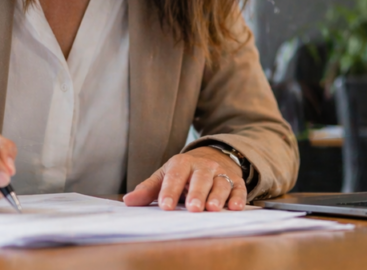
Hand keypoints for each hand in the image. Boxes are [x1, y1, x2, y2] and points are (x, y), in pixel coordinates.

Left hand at [123, 147, 246, 211]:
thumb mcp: (164, 176)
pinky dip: (238, 197)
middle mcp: (203, 167)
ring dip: (217, 196)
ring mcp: (221, 174)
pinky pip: (238, 189)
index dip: (169, 191)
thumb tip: (128, 201)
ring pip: (220, 184)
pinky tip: (236, 207)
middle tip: (193, 208)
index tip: (165, 206)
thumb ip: (148, 190)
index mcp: (182, 164)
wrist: (211, 157)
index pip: (175, 176)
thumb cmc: (183, 173)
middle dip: (196, 193)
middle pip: (200, 179)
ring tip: (213, 208)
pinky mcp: (235, 182)